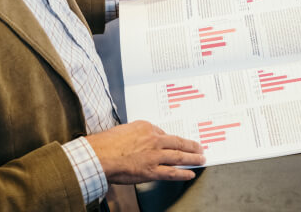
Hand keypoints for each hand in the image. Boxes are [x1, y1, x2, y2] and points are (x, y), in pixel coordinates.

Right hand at [86, 120, 204, 183]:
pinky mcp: (152, 170)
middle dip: (190, 146)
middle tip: (199, 147)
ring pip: (179, 156)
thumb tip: (139, 141)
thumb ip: (135, 134)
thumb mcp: (122, 130)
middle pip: (177, 142)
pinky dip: (183, 174)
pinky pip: (172, 172)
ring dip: (193, 158)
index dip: (170, 139)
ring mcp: (154, 155)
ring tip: (201, 159)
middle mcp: (153, 139)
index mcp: (145, 127)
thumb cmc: (106, 144)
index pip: (163, 133)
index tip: (176, 141)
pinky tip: (190, 173)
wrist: (99, 155)